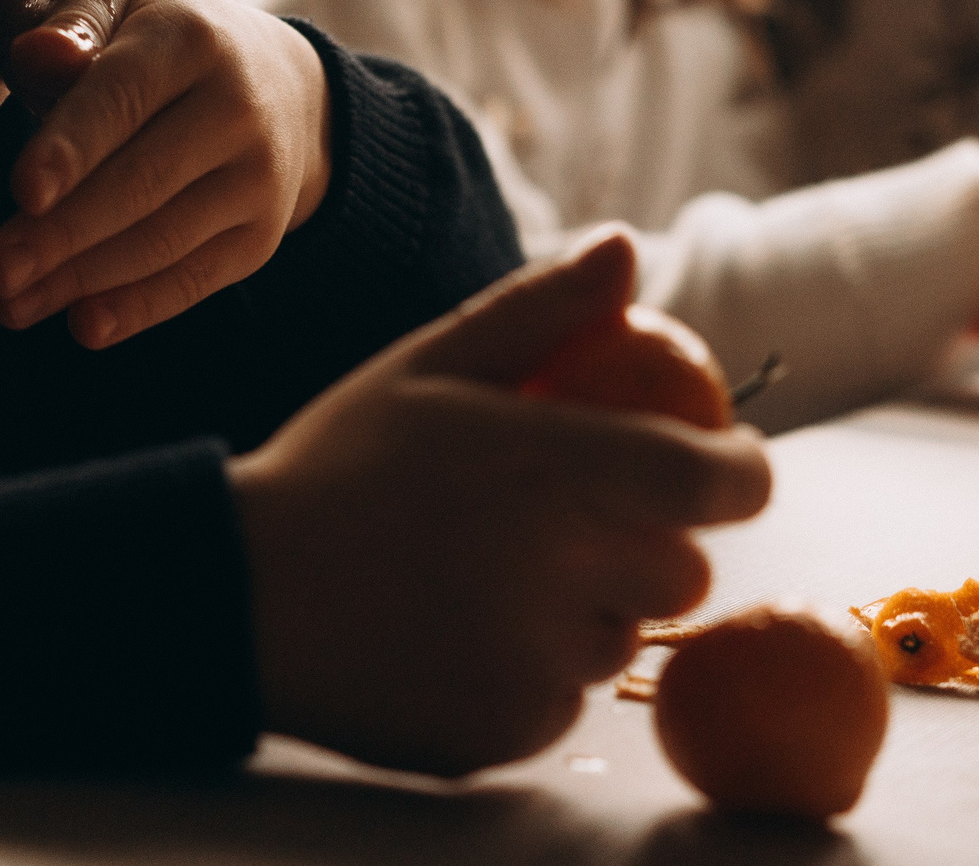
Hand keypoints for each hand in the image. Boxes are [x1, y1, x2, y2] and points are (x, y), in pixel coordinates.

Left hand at [0, 0, 331, 348]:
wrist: (282, 86)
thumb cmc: (164, 46)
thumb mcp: (120, 10)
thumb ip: (70, 29)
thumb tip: (35, 57)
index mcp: (190, 38)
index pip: (122, 99)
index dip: (72, 148)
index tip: (22, 194)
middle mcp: (237, 106)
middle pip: (141, 182)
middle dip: (61, 233)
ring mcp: (258, 177)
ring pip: (162, 240)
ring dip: (82, 280)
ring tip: (10, 304)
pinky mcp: (261, 236)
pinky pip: (194, 279)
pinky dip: (137, 307)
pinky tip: (82, 325)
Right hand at [229, 236, 771, 776]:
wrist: (240, 595)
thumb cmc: (338, 466)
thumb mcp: (428, 366)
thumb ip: (539, 311)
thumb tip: (625, 249)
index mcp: (555, 467)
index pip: (717, 480)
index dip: (737, 471)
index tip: (716, 461)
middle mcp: (564, 569)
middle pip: (683, 572)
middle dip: (645, 543)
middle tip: (557, 520)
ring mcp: (541, 660)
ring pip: (621, 637)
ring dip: (585, 610)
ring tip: (483, 578)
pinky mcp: (514, 730)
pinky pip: (566, 698)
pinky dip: (533, 670)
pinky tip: (454, 633)